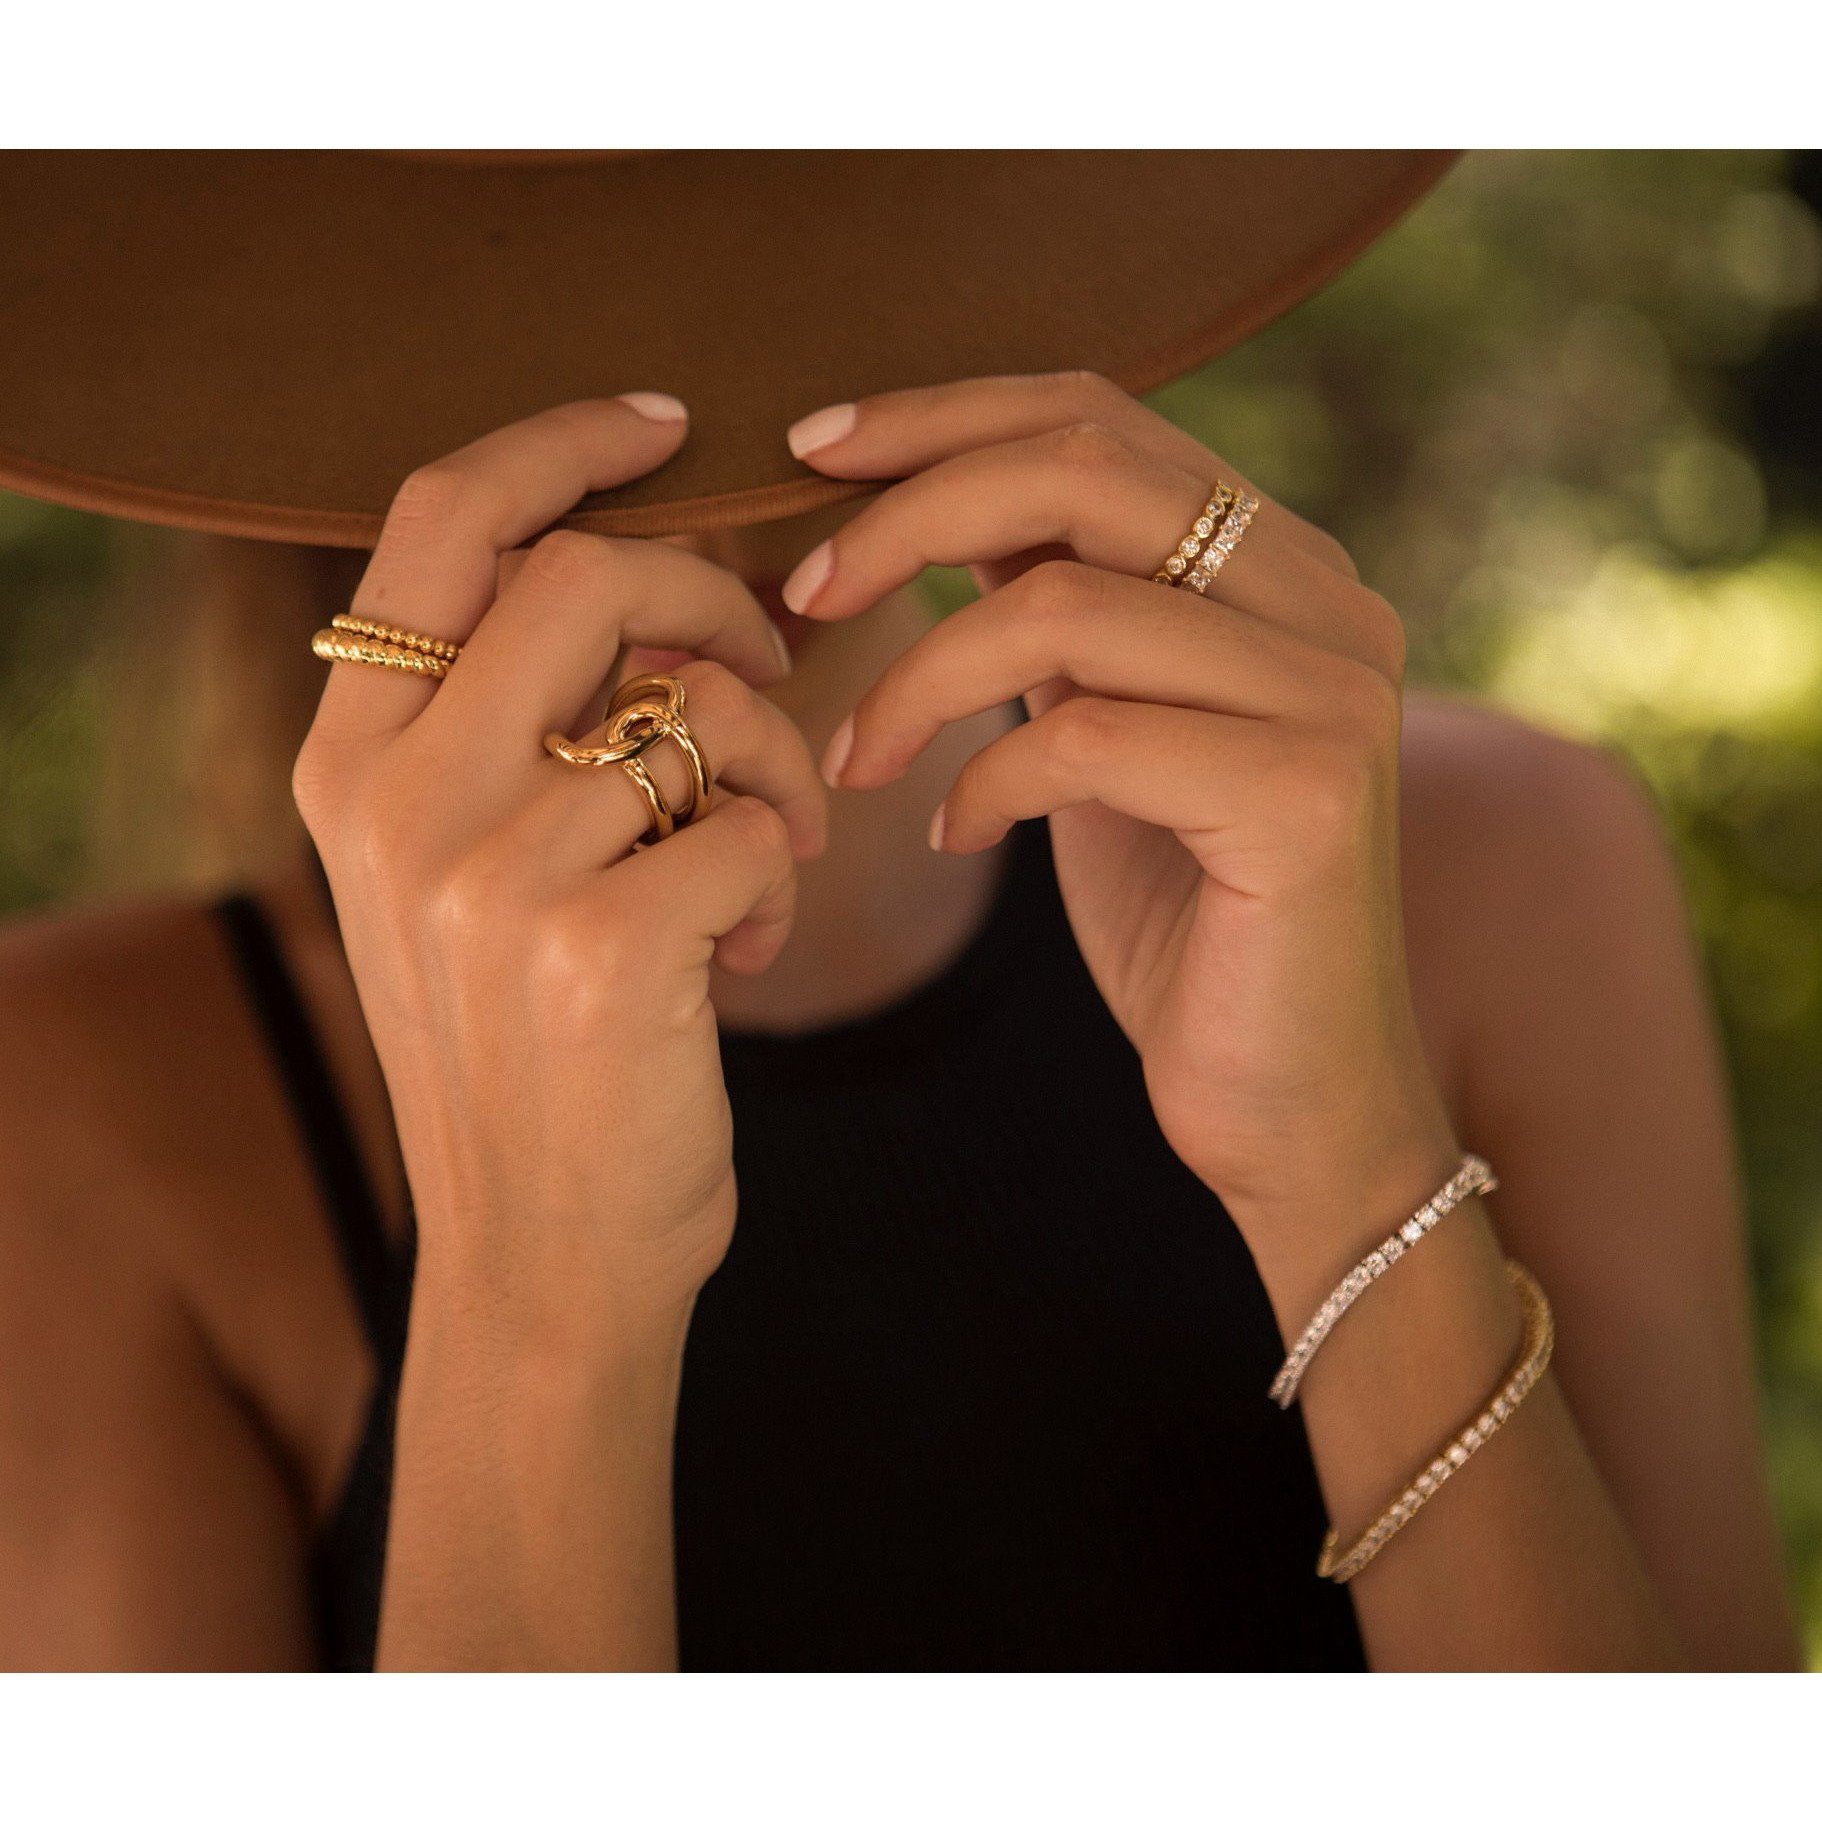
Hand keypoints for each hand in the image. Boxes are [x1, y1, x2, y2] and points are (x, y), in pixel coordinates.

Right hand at [294, 400, 825, 1328]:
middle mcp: (399, 798)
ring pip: (699, 705)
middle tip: (768, 659)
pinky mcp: (601, 946)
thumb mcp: (455, 879)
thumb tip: (647, 587)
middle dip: (715, 595)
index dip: (564, 443)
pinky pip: (752, 824)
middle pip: (589, 572)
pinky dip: (781, 870)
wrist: (540, 1260)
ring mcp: (492, 872)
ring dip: (774, 761)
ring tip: (768, 844)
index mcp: (352, 760)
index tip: (671, 426)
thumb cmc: (526, 1054)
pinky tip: (744, 953)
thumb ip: (500, 731)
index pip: (443, 516)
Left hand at [783, 371, 1456, 1263]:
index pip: (1099, 418)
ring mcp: (1330, 692)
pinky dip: (981, 781)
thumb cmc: (1184, 922)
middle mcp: (1326, 602)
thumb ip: (1060, 618)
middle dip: (910, 515)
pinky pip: (1084, 738)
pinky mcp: (1305, 796)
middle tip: (808, 598)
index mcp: (1278, 566)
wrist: (1292, 1102)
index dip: (943, 416)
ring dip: (918, 679)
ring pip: (1066, 605)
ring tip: (857, 762)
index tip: (814, 451)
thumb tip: (929, 513)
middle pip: (1085, 468)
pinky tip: (952, 836)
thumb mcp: (1103, 736)